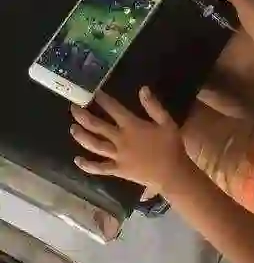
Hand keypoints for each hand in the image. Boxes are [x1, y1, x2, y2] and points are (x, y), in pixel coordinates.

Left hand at [70, 87, 190, 192]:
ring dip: (82, 136)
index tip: (94, 93)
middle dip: (84, 116)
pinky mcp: (118, 170)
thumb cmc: (171, 146)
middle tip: (73, 108)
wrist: (172, 173)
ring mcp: (117, 156)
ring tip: (72, 128)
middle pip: (97, 126)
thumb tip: (142, 89)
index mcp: (132, 126)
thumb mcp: (167, 122)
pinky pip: (99, 168)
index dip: (103, 100)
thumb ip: (153, 106)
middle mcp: (120, 139)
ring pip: (94, 145)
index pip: (114, 109)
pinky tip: (77, 160)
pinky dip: (87, 165)